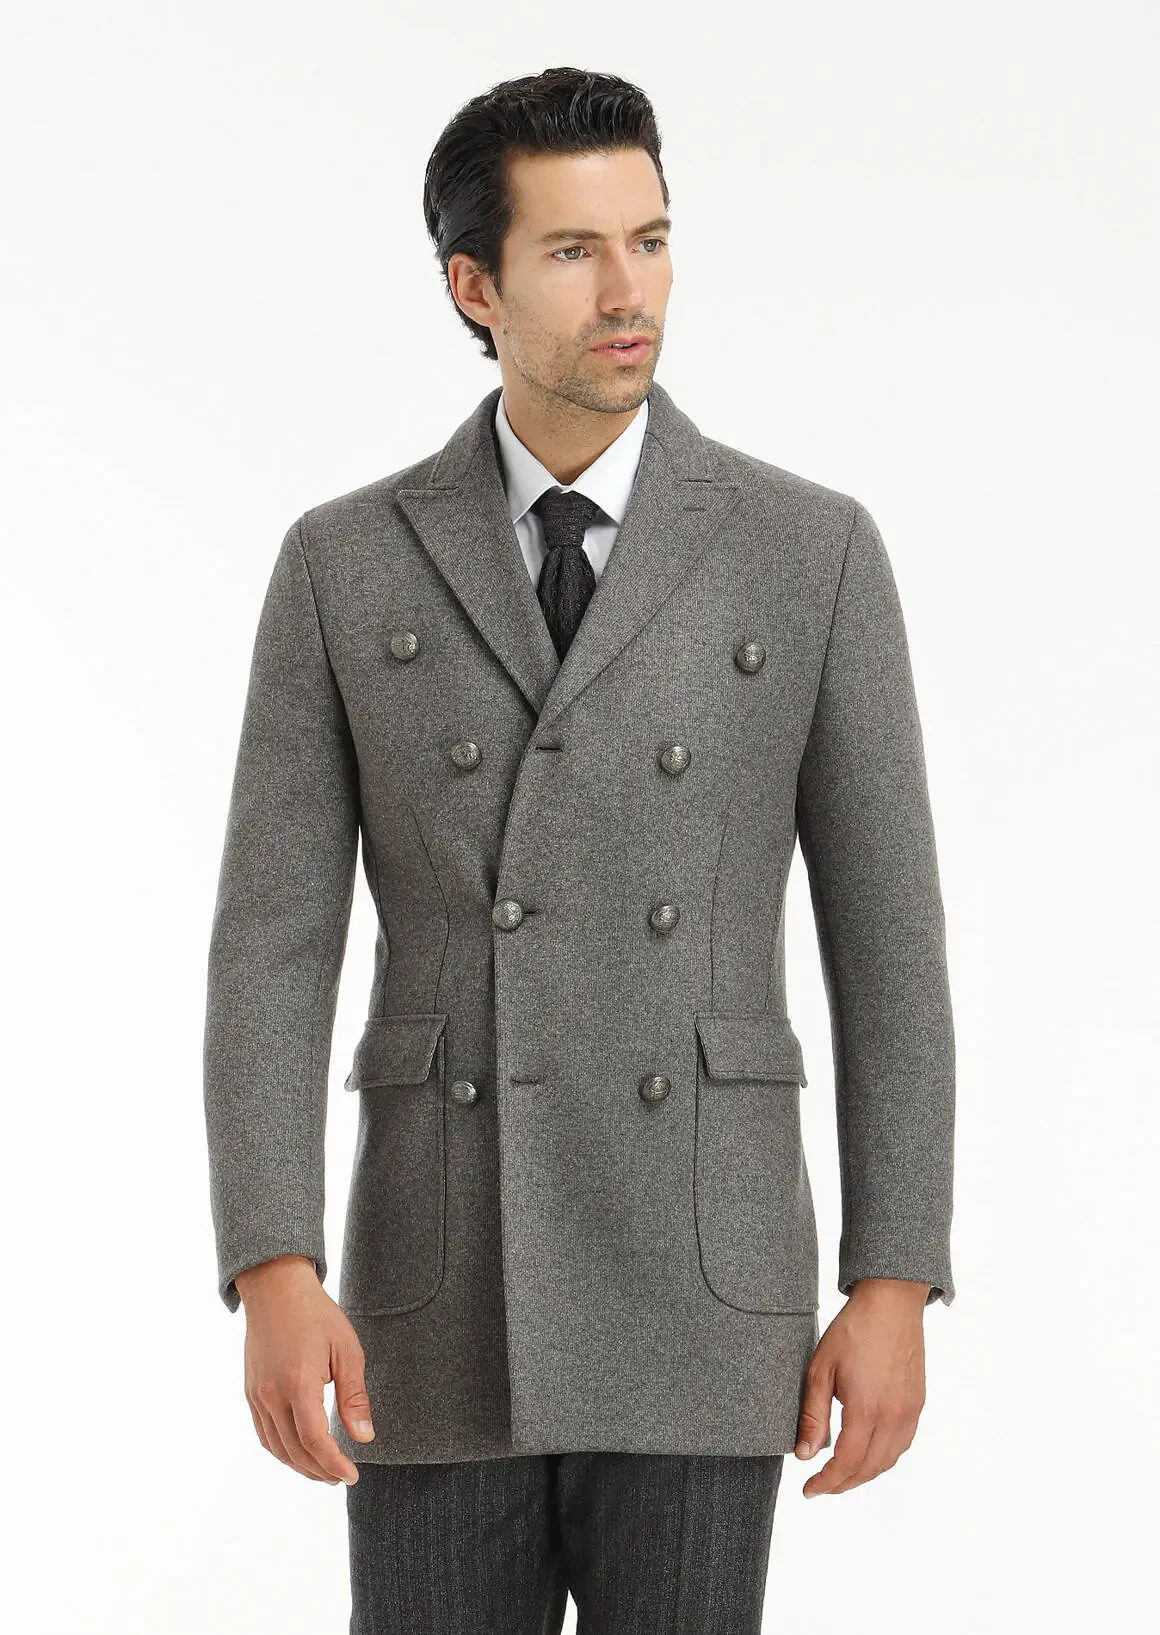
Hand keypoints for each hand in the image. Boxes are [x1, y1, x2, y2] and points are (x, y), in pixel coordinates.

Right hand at [235, 1254, 374, 1484]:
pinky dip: (281, 1450)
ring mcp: (256, 1395)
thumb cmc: (316, 1314)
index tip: (352, 1475)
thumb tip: (364, 1437)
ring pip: (276, 1447)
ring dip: (299, 1465)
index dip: (334, 1464)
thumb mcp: (347, 1350)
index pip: (315, 1441)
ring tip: (323, 1470)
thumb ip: (354, 1397)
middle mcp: (272, 1394)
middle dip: (319, 1470)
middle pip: (294, 1451)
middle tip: (342, 1476)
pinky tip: (298, 1452)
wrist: (276, 1288)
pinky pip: (263, 1433)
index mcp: (298, 1383)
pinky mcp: (250, 1392)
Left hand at [794, 1277, 929, 1496]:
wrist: (891, 1302)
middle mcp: (893, 1415)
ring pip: (888, 1461)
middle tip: (820, 1486)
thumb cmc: (853, 1329)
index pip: (847, 1463)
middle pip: (869, 1469)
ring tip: (840, 1474)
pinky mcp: (917, 1403)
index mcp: (867, 1408)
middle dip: (843, 1484)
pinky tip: (866, 1453)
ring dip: (864, 1474)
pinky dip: (883, 1458)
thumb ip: (813, 1415)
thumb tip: (805, 1455)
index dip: (827, 1483)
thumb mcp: (821, 1369)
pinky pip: (902, 1444)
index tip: (809, 1490)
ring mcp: (910, 1411)